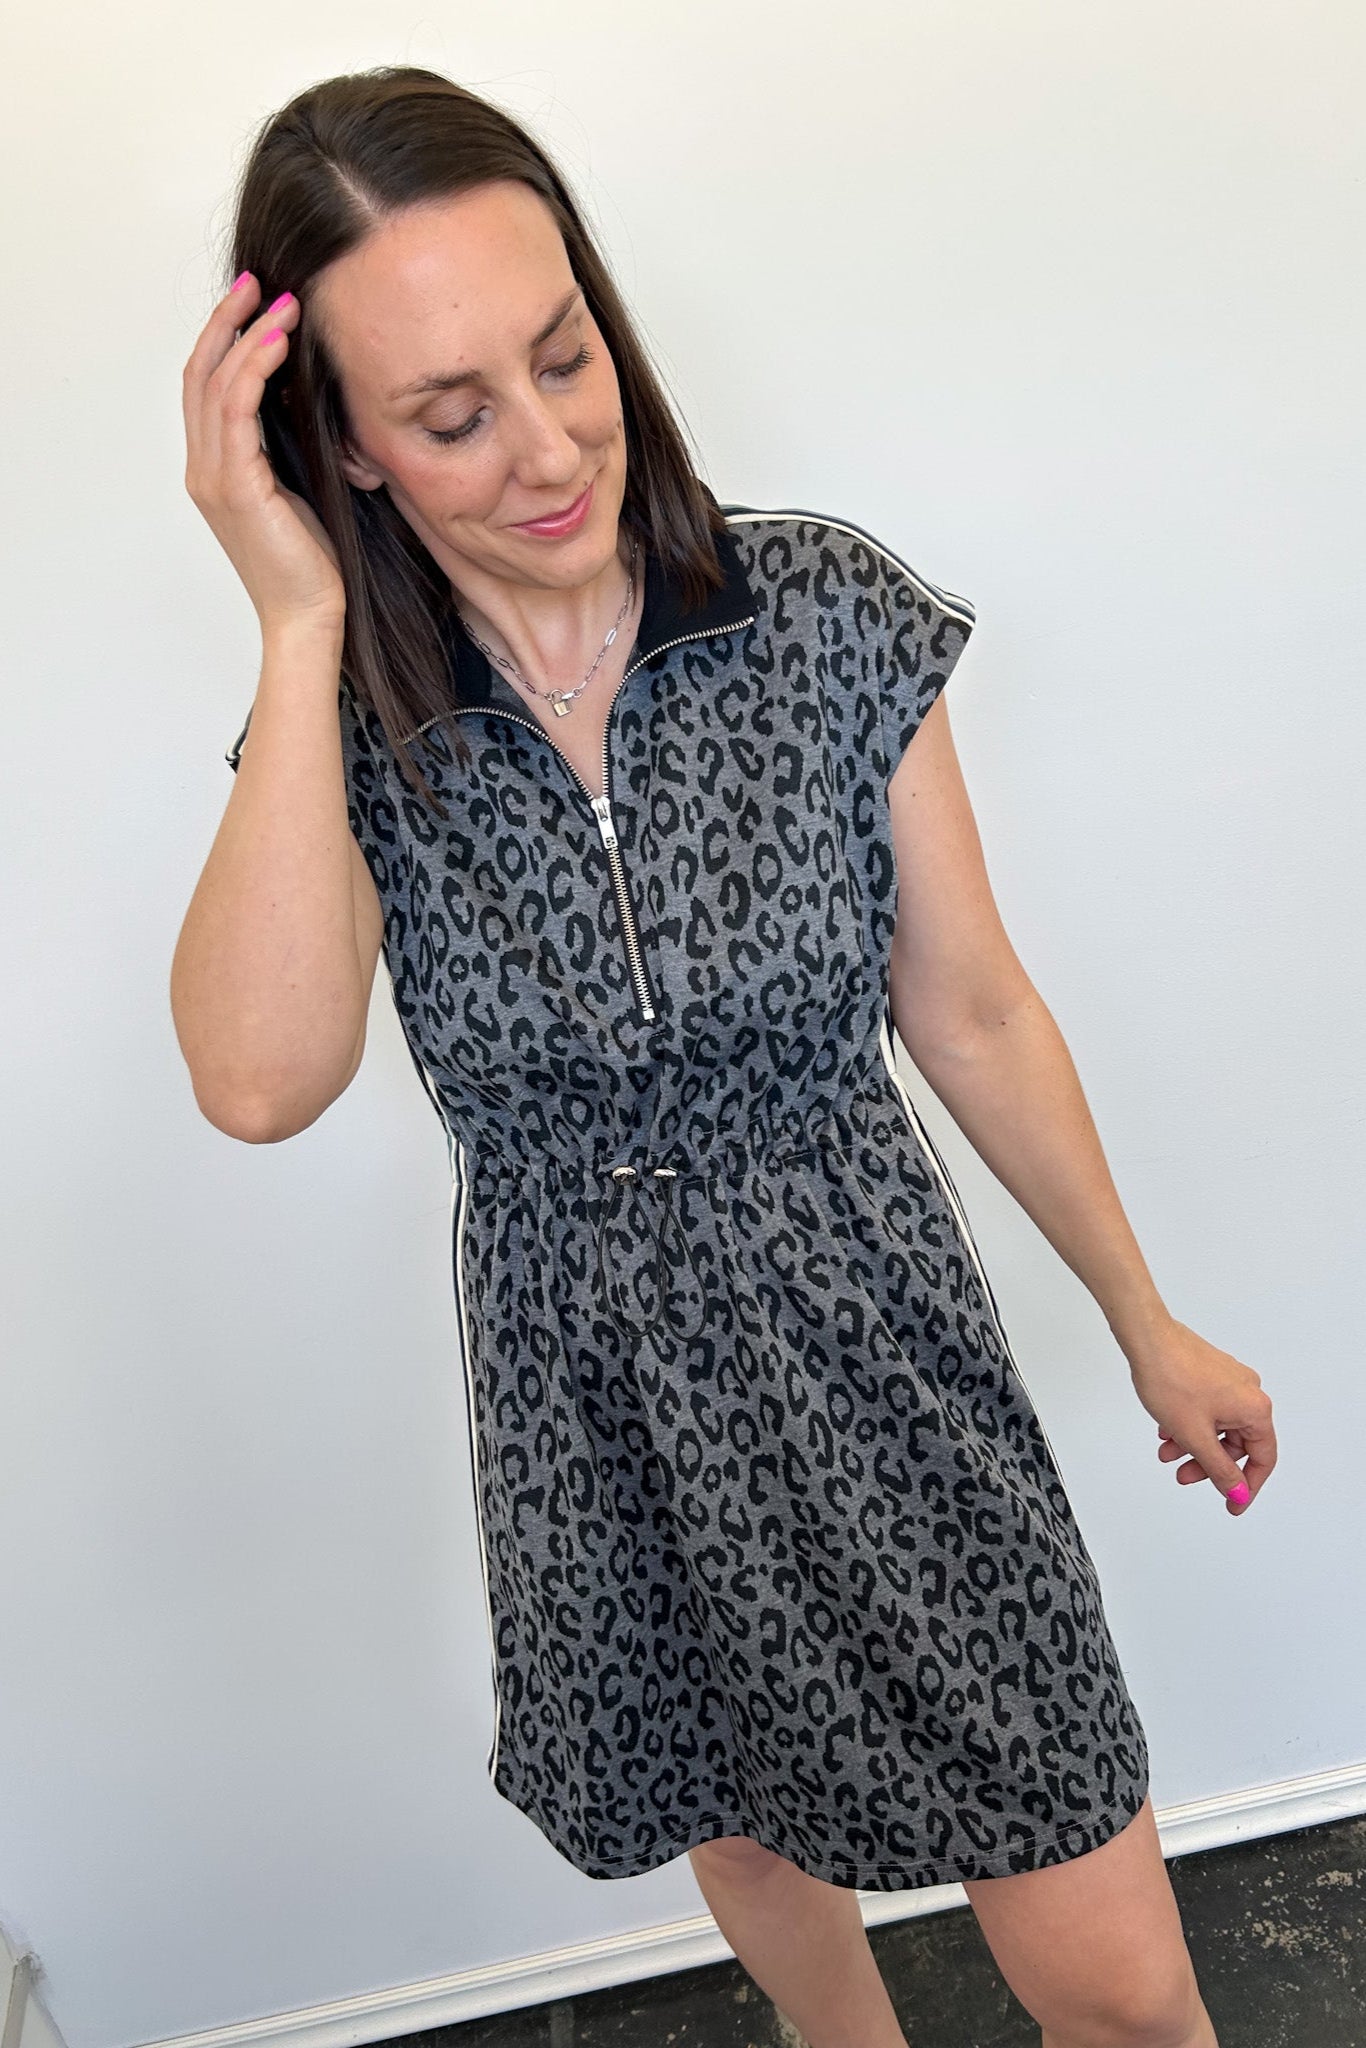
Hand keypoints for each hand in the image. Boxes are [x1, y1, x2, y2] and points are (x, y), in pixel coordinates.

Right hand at [182, 272, 346, 634]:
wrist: (308, 617)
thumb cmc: (312, 565)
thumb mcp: (301, 490)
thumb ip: (289, 446)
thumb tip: (306, 397)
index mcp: (214, 469)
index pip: (206, 387)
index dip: (225, 338)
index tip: (255, 302)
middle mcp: (204, 468)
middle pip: (199, 374)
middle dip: (227, 321)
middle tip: (258, 281)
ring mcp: (214, 477)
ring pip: (214, 384)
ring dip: (247, 335)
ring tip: (281, 301)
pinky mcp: (237, 486)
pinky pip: (237, 410)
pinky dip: (255, 369)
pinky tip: (280, 342)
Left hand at [1124, 1314, 1276, 1514]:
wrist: (1147, 1339)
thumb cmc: (1172, 1378)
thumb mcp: (1196, 1436)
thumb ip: (1219, 1469)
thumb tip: (1237, 1492)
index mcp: (1255, 1408)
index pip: (1263, 1458)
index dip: (1247, 1486)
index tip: (1233, 1504)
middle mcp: (1248, 1392)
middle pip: (1237, 1443)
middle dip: (1209, 1463)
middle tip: (1185, 1476)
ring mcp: (1230, 1380)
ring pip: (1217, 1427)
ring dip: (1194, 1445)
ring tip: (1166, 1453)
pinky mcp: (1211, 1373)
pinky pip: (1207, 1410)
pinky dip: (1189, 1425)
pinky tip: (1166, 1431)